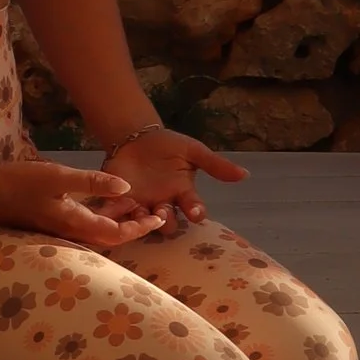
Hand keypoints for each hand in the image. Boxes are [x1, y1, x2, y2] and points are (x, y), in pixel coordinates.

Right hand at [0, 155, 179, 251]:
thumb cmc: (20, 183)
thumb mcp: (58, 177)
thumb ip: (92, 182)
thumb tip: (127, 188)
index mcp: (75, 224)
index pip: (117, 234)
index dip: (140, 228)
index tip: (158, 217)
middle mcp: (70, 232)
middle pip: (110, 237)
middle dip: (133, 228)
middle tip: (153, 213)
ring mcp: (60, 229)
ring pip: (98, 232)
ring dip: (118, 224)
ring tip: (137, 208)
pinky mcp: (52, 222)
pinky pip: (85, 226)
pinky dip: (101, 218)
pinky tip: (106, 204)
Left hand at [97, 125, 244, 227]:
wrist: (136, 137)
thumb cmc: (167, 145)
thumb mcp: (192, 151)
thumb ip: (215, 164)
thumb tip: (245, 174)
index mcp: (182, 194)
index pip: (193, 207)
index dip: (195, 211)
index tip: (197, 213)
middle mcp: (163, 204)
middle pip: (168, 222)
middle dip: (166, 220)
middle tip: (163, 212)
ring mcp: (141, 205)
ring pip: (144, 222)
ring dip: (142, 221)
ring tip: (141, 214)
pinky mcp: (120, 202)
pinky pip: (118, 213)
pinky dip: (115, 213)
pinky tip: (114, 209)